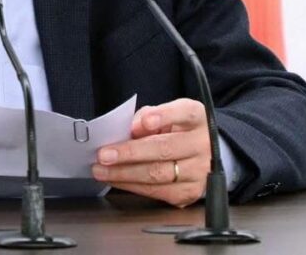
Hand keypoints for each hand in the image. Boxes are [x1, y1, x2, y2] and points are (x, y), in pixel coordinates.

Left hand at [90, 99, 208, 206]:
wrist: (203, 155)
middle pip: (165, 149)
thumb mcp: (166, 116)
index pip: (184, 113)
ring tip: (102, 170)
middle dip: (130, 152)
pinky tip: (116, 180)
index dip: (164, 116)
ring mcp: (199, 171)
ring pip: (159, 174)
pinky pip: (158, 192)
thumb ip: (148, 117)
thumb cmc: (178, 131)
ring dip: (125, 173)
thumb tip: (131, 129)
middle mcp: (202, 144)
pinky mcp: (191, 192)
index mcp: (197, 118)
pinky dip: (132, 186)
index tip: (143, 122)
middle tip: (104, 154)